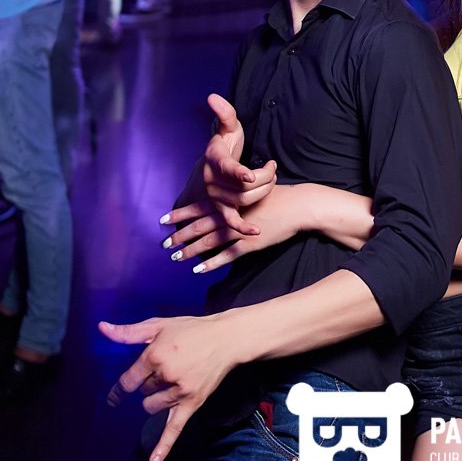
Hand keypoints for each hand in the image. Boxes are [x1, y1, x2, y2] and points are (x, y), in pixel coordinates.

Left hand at [100, 314, 246, 460]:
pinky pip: (174, 427)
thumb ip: (129, 332)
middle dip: (149, 383)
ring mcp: (180, 391)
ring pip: (152, 406)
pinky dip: (164, 446)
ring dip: (156, 399)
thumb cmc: (191, 330)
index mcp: (155, 355)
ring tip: (173, 382)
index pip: (129, 379)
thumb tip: (102, 329)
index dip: (121, 387)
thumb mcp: (159, 325)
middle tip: (168, 367)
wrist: (227, 339)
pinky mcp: (192, 403)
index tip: (114, 397)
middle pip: (143, 391)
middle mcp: (166, 374)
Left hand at [165, 186, 303, 273]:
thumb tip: (228, 197)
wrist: (297, 205)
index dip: (180, 214)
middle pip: (198, 226)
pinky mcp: (249, 244)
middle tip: (164, 244)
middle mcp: (230, 215)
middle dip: (179, 235)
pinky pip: (226, 256)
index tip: (163, 219)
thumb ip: (238, 196)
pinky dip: (210, 263)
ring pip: (208, 242)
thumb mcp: (254, 191)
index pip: (199, 208)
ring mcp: (239, 230)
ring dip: (190, 250)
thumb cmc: (279, 196)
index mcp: (230, 201)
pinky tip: (197, 269)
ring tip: (175, 257)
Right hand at [197, 94, 278, 228]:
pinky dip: (243, 228)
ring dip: (263, 192)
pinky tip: (256, 231)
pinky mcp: (220, 210)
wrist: (210, 169)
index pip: (227, 167)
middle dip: (266, 178)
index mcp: (214, 159)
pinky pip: (231, 222)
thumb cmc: (223, 147)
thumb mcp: (226, 128)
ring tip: (271, 181)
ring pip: (244, 200)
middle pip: (244, 186)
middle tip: (273, 168)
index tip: (250, 175)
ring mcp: (215, 197)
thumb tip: (213, 96)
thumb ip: (224, 113)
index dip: (239, 172)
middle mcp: (212, 180)